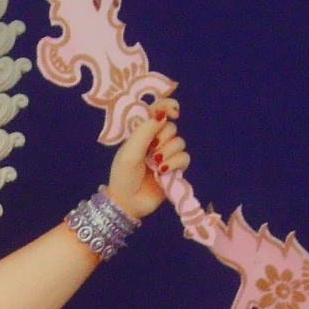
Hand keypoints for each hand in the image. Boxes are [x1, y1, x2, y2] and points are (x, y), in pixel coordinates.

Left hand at [106, 99, 186, 220]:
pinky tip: (163, 171)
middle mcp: (155, 141)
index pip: (157, 111)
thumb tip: (162, 114)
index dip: (167, 106)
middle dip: (163, 138)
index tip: (173, 111)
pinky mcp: (175, 168)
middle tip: (150, 151)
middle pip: (172, 127)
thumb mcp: (130, 151)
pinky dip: (175, 163)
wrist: (128, 202)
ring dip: (168, 153)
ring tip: (155, 165)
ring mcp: (166, 155)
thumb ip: (145, 131)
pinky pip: (185, 157)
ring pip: (180, 142)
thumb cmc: (123, 176)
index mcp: (142, 133)